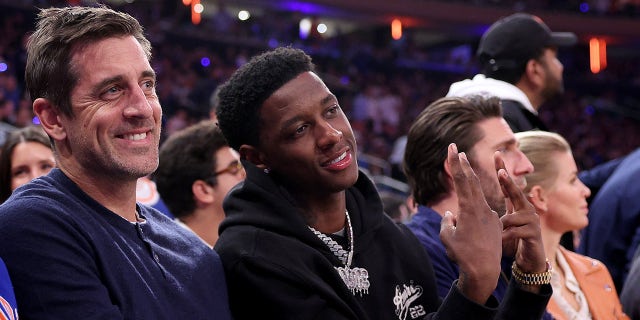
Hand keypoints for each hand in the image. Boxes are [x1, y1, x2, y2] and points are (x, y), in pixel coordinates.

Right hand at [440, 143, 501, 303]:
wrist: (484, 270)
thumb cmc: (462, 255)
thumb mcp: (447, 237)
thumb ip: (447, 222)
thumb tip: (451, 216)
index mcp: (469, 209)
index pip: (461, 180)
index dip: (455, 163)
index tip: (452, 148)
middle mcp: (481, 209)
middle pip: (472, 181)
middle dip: (463, 165)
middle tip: (458, 150)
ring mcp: (490, 216)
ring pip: (478, 194)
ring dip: (471, 181)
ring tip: (465, 168)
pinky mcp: (495, 224)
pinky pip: (483, 211)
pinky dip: (475, 205)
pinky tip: (470, 213)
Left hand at [495, 152, 546, 281]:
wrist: (530, 259)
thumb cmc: (514, 239)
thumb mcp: (502, 225)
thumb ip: (493, 214)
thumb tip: (478, 205)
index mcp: (516, 205)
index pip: (507, 185)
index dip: (502, 170)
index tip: (496, 154)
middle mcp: (526, 209)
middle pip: (516, 192)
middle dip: (508, 182)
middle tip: (500, 172)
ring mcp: (532, 220)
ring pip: (511, 217)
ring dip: (502, 227)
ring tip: (500, 236)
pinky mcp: (534, 233)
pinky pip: (514, 232)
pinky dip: (505, 237)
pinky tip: (502, 242)